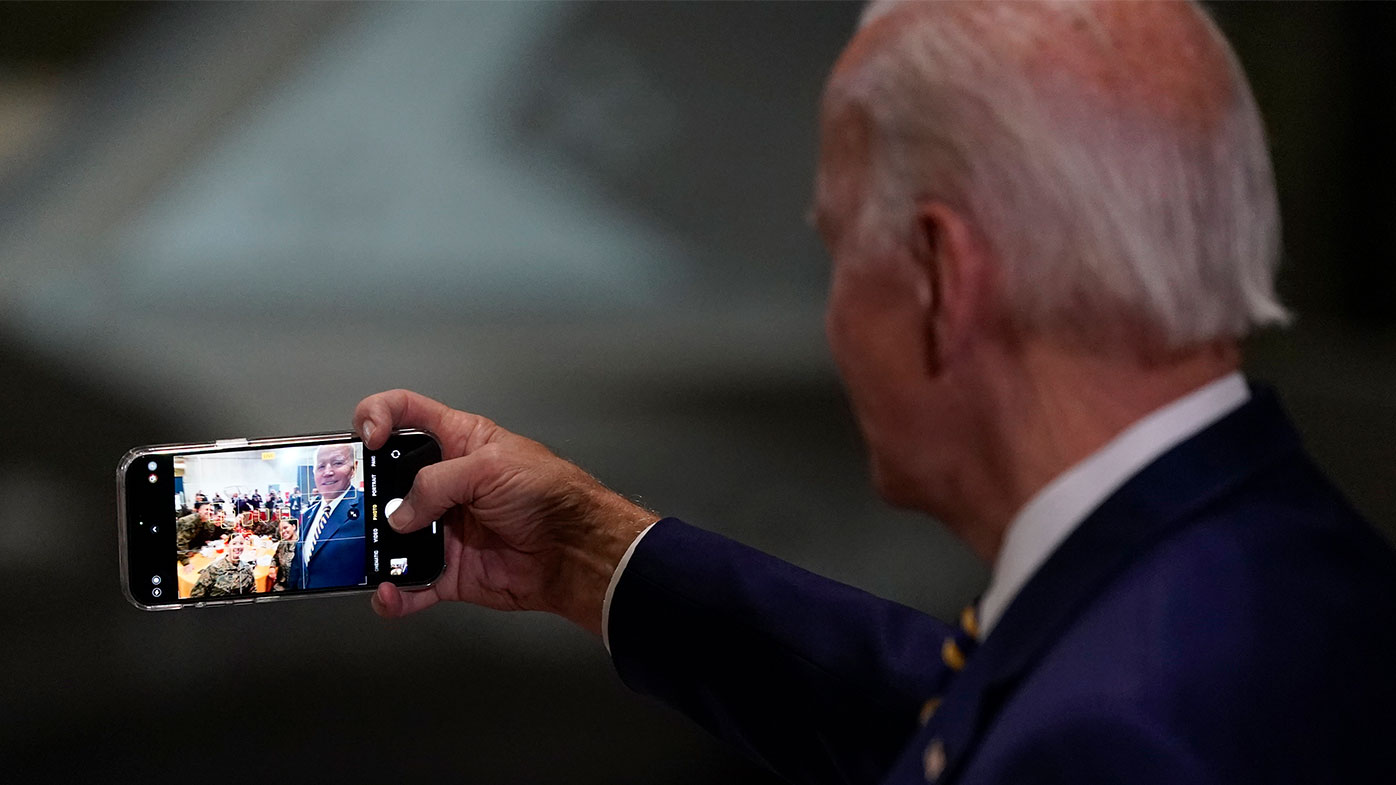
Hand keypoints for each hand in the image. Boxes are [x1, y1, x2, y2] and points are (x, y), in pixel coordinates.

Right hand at [354, 389, 659, 634]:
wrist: (577, 551)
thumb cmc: (551, 495)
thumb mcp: (491, 468)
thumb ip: (436, 483)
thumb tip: (399, 513)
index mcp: (458, 442)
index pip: (406, 413)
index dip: (377, 415)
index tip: (368, 437)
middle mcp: (445, 484)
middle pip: (386, 480)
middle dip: (363, 491)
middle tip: (348, 503)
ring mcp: (443, 529)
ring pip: (390, 537)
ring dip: (372, 547)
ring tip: (363, 553)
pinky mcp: (449, 570)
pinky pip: (409, 586)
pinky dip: (393, 594)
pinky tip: (389, 592)